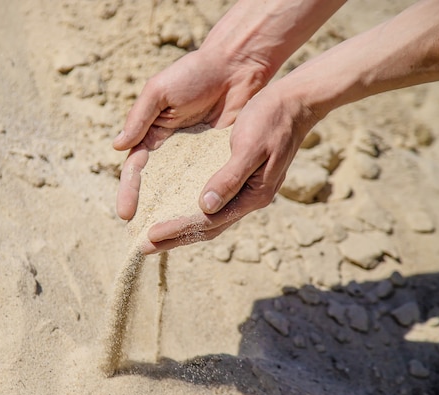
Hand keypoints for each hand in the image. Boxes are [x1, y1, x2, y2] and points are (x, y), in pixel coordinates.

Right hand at [113, 0, 345, 220]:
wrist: (235, 66)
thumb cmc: (193, 73)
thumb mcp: (159, 91)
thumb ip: (139, 118)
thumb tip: (118, 147)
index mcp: (150, 136)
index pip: (135, 171)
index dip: (129, 192)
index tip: (127, 214)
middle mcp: (170, 152)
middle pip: (155, 188)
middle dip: (148, 212)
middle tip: (143, 238)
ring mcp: (194, 158)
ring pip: (180, 192)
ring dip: (174, 214)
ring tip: (169, 238)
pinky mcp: (217, 160)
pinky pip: (208, 185)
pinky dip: (203, 203)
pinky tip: (201, 221)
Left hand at [141, 85, 319, 253]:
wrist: (295, 102)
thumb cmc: (272, 120)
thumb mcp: (250, 147)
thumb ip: (230, 178)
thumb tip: (205, 206)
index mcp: (254, 195)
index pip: (209, 222)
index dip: (178, 230)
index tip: (150, 236)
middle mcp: (249, 198)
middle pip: (206, 227)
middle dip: (175, 238)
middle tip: (143, 247)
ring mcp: (245, 190)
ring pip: (208, 217)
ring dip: (181, 227)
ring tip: (154, 235)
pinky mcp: (238, 178)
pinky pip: (211, 201)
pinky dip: (190, 208)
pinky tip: (174, 208)